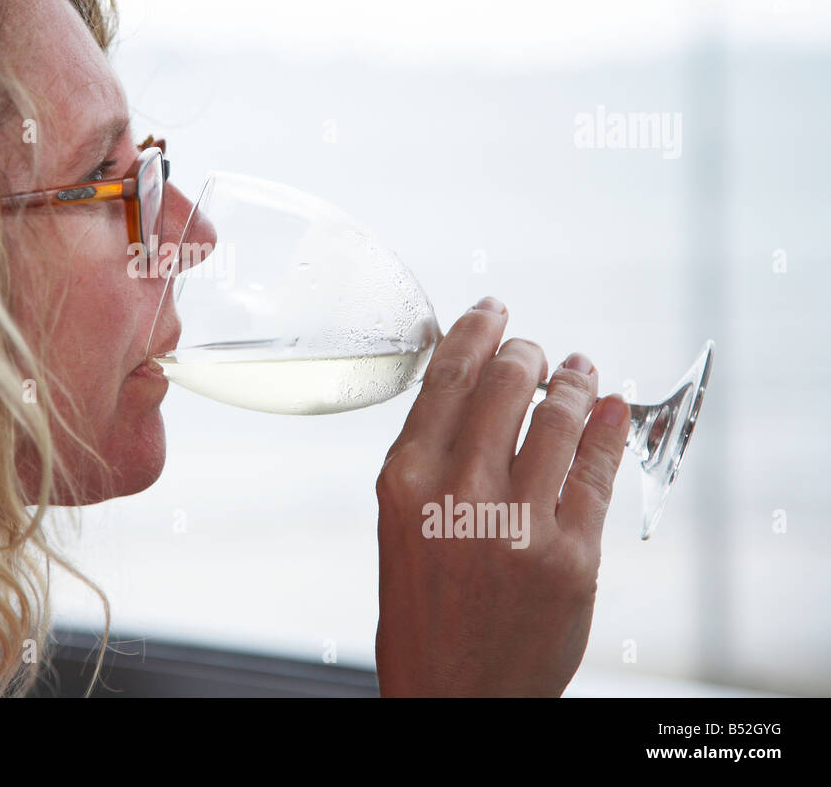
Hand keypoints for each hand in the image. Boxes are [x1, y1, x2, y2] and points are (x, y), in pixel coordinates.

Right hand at [374, 296, 629, 695]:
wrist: (453, 696)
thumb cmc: (421, 613)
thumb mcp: (397, 525)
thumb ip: (428, 458)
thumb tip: (471, 388)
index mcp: (403, 482)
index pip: (448, 376)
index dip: (478, 329)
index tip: (493, 310)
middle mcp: (458, 495)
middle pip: (506, 383)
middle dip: (527, 352)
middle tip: (535, 350)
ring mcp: (519, 526)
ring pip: (560, 417)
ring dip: (575, 380)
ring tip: (580, 370)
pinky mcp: (572, 557)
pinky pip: (597, 469)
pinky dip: (609, 427)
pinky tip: (611, 409)